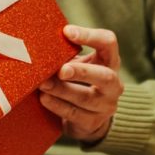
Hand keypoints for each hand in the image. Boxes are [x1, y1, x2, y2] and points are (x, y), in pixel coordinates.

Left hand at [40, 24, 122, 143]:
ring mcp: (106, 105)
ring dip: (62, 90)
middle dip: (82, 72)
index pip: (108, 42)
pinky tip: (44, 98)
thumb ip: (68, 54)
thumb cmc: (79, 82)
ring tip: (43, 83)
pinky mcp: (92, 122)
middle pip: (104, 76)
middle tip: (61, 70)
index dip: (90, 36)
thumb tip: (40, 42)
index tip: (67, 32)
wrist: (87, 119)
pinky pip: (74, 114)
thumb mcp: (79, 64)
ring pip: (85, 98)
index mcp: (110, 62)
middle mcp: (114, 84)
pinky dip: (57, 105)